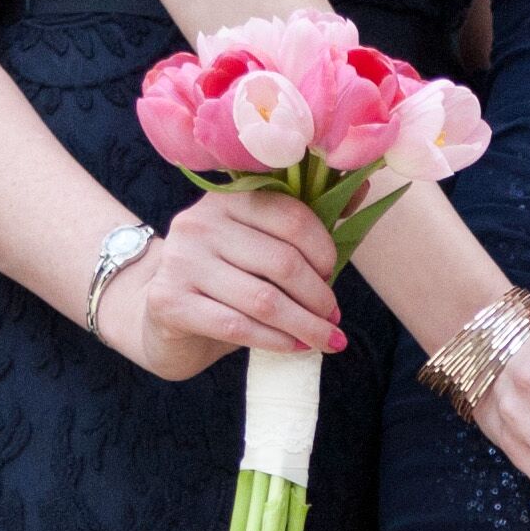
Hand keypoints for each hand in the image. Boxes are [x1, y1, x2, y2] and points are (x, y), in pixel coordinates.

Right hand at [99, 188, 348, 382]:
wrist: (165, 315)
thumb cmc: (227, 279)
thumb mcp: (263, 245)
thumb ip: (308, 220)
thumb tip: (364, 183)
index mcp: (228, 200)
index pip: (291, 217)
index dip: (323, 251)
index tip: (333, 275)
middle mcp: (200, 223)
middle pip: (282, 262)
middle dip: (319, 296)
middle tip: (333, 316)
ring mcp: (180, 262)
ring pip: (263, 299)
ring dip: (306, 325)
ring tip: (326, 338)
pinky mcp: (169, 301)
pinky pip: (237, 326)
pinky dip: (276, 341)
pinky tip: (295, 347)